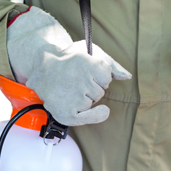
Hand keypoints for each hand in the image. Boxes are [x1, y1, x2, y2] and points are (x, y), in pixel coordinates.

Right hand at [6, 6, 131, 124]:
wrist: (43, 70)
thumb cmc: (69, 61)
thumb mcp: (90, 53)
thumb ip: (111, 65)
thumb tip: (127, 76)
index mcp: (86, 62)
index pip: (106, 76)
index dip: (99, 74)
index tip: (86, 70)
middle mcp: (79, 79)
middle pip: (101, 89)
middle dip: (92, 86)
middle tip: (76, 80)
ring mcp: (73, 97)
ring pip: (94, 100)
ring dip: (87, 96)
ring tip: (71, 88)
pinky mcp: (67, 112)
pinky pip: (90, 118)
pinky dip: (97, 115)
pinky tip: (103, 112)